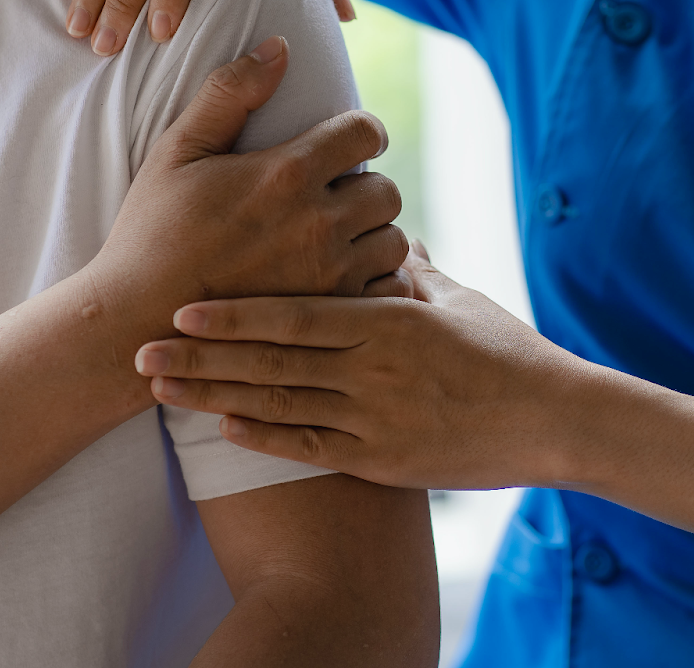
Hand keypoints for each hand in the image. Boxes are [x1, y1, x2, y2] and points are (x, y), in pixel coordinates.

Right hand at [80, 35, 407, 348]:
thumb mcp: (177, 151)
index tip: (347, 145)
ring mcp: (330, 275)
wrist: (138, 322)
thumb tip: (279, 47)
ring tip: (342, 239)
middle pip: (388, 190)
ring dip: (374, 236)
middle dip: (367, 187)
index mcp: (287, 173)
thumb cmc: (152, 232)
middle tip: (338, 197)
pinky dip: (376, 282)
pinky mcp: (332, 317)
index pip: (365, 132)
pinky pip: (389, 291)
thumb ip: (230, 93)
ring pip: (394, 242)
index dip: (360, 133)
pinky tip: (346, 279)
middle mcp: (318, 223)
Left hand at [131, 243, 589, 489]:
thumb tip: (391, 235)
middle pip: (271, 359)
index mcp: (386, 319)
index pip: (295, 313)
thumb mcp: (457, 300)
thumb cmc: (505, 351)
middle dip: (202, 355)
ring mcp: (376, 415)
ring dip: (216, 396)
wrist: (552, 417)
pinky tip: (223, 429)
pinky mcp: (385, 459)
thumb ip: (413, 271)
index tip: (182, 307)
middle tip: (141, 351)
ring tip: (163, 389)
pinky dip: (267, 438)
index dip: (234, 313)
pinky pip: (314, 448)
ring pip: (281, 403)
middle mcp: (373, 366)